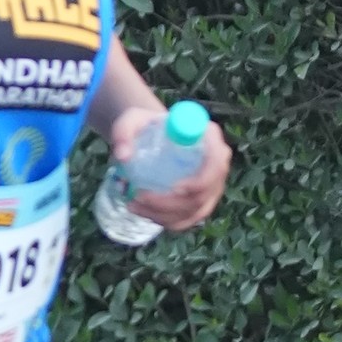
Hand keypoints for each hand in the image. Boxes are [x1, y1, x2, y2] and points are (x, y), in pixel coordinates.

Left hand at [110, 107, 232, 231]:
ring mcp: (210, 186)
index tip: (175, 188)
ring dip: (165, 215)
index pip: (217, 162)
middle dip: (171, 202)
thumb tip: (123, 156)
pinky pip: (189, 219)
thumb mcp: (131, 120)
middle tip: (139, 197)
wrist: (150, 135)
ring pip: (196, 210)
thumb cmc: (146, 125)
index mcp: (207, 137)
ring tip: (134, 205)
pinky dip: (167, 221)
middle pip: (205, 192)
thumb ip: (123, 132)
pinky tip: (146, 214)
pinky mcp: (199, 202)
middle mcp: (215, 163)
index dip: (202, 180)